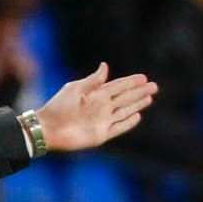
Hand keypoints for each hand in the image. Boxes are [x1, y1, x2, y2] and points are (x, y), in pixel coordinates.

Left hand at [31, 64, 158, 153]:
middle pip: (125, 98)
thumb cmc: (58, 106)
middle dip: (140, 92)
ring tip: (149, 98)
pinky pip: (118, 127)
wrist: (48, 128)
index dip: (131, 82)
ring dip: (137, 105)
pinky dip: (128, 122)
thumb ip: (93, 80)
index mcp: (96, 94)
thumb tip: (105, 66)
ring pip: (125, 111)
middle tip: (154, 86)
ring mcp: (102, 121)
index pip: (118, 86)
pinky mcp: (100, 135)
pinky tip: (137, 116)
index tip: (144, 77)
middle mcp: (102, 107)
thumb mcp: (75, 89)